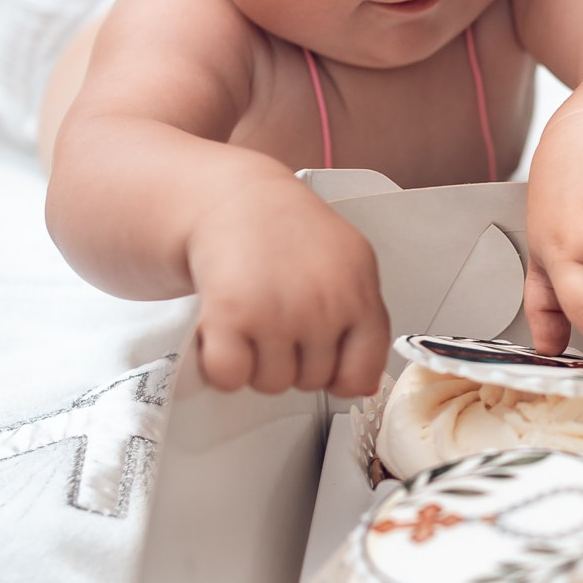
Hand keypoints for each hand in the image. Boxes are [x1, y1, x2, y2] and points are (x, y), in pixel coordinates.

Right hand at [185, 175, 390, 395]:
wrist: (234, 197)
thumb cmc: (287, 230)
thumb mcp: (347, 263)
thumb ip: (363, 322)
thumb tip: (363, 385)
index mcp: (358, 292)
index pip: (362, 372)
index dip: (339, 376)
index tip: (323, 362)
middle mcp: (323, 303)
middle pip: (312, 382)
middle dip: (292, 361)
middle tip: (277, 320)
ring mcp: (278, 311)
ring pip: (271, 383)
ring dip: (255, 363)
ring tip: (252, 320)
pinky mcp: (231, 314)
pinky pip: (230, 375)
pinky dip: (219, 364)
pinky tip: (224, 333)